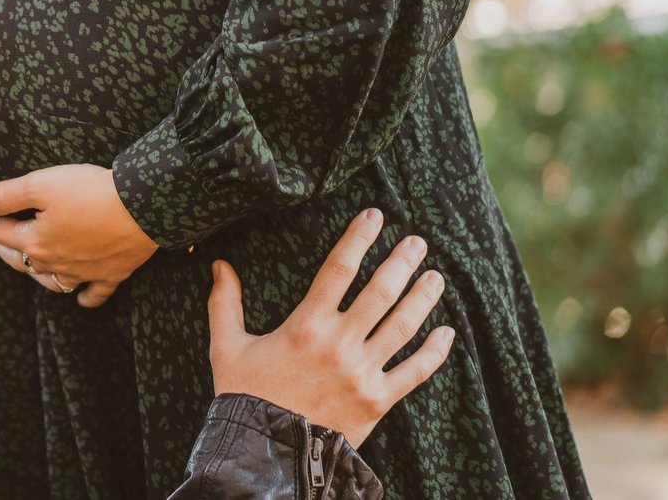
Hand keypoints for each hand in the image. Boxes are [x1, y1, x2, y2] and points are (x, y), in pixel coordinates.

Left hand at [0, 163, 158, 307]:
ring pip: (52, 281)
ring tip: (28, 262)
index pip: (0, 232)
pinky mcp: (112, 274)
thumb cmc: (90, 192)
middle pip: (21, 259)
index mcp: (35, 243)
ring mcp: (84, 273)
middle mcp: (56, 264)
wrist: (143, 207)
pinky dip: (85, 297)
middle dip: (1, 247)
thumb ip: (8, 195)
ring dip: (36, 274)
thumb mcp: (41, 184)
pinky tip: (80, 298)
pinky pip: (95, 294)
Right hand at [208, 208, 454, 447]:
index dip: (358, 237)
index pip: (339, 269)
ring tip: (436, 277)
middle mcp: (339, 344)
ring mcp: (362, 373)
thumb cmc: (244, 395)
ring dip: (423, 298)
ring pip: (402, 326)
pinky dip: (435, 353)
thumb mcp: (226, 346)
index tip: (374, 216)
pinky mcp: (377, 402)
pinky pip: (414, 373)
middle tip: (417, 242)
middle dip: (402, 261)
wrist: (264, 451)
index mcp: (305, 325)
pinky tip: (447, 333)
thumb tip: (220, 265)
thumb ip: (225, 303)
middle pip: (380, 291)